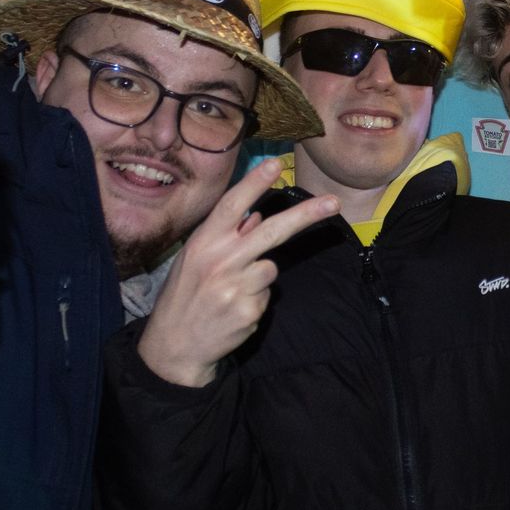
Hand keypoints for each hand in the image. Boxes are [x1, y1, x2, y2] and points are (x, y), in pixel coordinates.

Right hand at [137, 159, 337, 386]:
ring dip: (259, 278)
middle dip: (306, 214)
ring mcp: (234, 287)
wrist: (174, 346)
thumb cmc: (186, 295)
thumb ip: (225, 237)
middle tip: (334, 203)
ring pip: (271, 268)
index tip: (277, 164)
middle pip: (271, 231)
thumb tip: (257, 216)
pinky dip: (256, 300)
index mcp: (203, 243)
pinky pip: (267, 296)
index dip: (254, 183)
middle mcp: (219, 260)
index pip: (232, 205)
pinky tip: (234, 309)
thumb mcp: (195, 260)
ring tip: (232, 291)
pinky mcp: (248, 311)